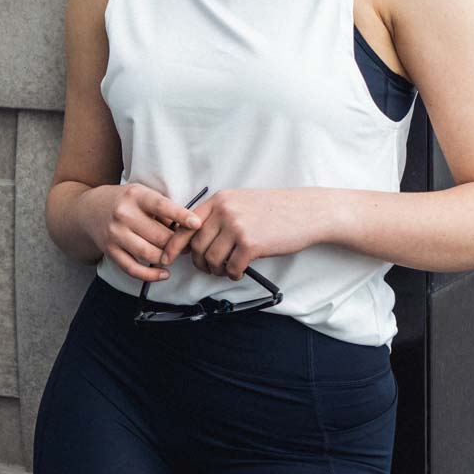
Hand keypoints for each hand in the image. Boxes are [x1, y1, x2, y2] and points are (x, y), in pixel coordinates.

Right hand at [76, 181, 202, 283]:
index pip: (161, 206)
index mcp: (135, 196)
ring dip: (167, 258)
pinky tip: (163, 273)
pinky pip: (133, 268)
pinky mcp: (110, 251)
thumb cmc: (124, 201)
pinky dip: (151, 275)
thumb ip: (161, 208)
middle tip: (188, 244)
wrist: (89, 210)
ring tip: (175, 255)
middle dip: (178, 243)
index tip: (197, 223)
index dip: (181, 215)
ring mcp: (115, 234)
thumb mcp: (141, 194)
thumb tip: (184, 228)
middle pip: (159, 235)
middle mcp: (123, 214)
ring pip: (149, 253)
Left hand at [159, 188, 315, 279]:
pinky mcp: (251, 244)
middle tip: (212, 267)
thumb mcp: (241, 202)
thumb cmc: (274, 210)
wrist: (306, 212)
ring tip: (228, 269)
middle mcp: (225, 211)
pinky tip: (241, 270)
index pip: (186, 224)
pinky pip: (231, 268)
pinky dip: (233, 274)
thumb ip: (217, 216)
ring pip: (212, 259)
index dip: (173, 244)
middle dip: (201, 262)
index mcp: (219, 200)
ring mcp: (237, 227)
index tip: (167, 258)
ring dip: (218, 270)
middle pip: (197, 246)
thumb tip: (193, 240)